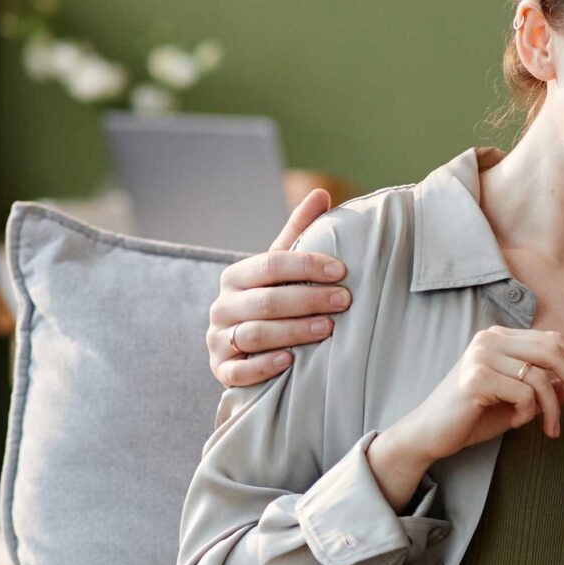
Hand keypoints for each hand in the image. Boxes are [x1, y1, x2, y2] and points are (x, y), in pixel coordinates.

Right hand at [206, 189, 351, 386]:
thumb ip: (299, 233)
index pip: (271, 265)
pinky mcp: (220, 369)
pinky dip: (264, 365)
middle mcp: (222, 306)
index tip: (341, 271)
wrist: (244, 347)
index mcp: (237, 276)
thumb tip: (320, 193)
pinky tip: (291, 361)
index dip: (306, 266)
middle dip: (308, 299)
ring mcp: (218, 339)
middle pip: (265, 300)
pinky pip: (239, 370)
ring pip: (255, 333)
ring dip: (293, 331)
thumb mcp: (282, 268)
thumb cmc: (271, 301)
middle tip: (345, 301)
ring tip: (328, 329)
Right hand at [363, 327, 563, 507]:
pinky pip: (523, 393)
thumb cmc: (471, 416)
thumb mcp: (518, 401)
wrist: (429, 434)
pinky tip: (516, 422)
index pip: (552, 339)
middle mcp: (490, 339)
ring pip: (541, 376)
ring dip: (553, 408)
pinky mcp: (476, 377)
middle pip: (553, 350)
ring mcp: (481, 355)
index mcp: (500, 337)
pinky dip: (528, 413)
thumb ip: (547, 388)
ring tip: (549, 429)